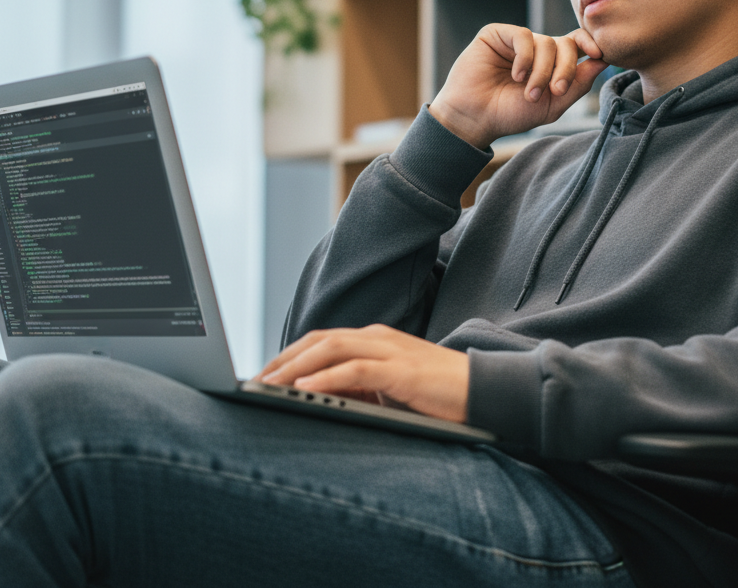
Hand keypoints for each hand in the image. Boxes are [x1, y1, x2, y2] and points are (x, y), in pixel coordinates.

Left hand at [257, 324, 469, 423]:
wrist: (483, 391)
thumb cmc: (437, 394)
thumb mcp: (391, 389)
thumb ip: (361, 387)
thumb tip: (320, 399)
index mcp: (375, 339)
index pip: (322, 340)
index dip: (290, 355)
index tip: (263, 374)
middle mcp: (378, 338)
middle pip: (319, 339)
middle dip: (283, 359)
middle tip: (255, 380)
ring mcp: (390, 351)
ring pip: (332, 349)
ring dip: (297, 367)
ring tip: (270, 384)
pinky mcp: (402, 371)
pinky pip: (356, 370)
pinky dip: (327, 378)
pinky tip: (305, 390)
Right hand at [430, 24, 607, 148]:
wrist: (475, 118)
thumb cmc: (510, 114)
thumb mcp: (552, 105)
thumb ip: (578, 84)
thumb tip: (602, 61)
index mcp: (551, 64)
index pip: (577, 44)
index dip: (590, 44)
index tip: (598, 54)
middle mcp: (536, 49)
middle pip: (566, 43)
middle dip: (566, 68)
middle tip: (556, 91)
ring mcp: (517, 41)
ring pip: (547, 42)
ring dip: (542, 71)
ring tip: (529, 92)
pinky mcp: (498, 34)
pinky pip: (524, 36)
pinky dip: (525, 58)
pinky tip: (516, 76)